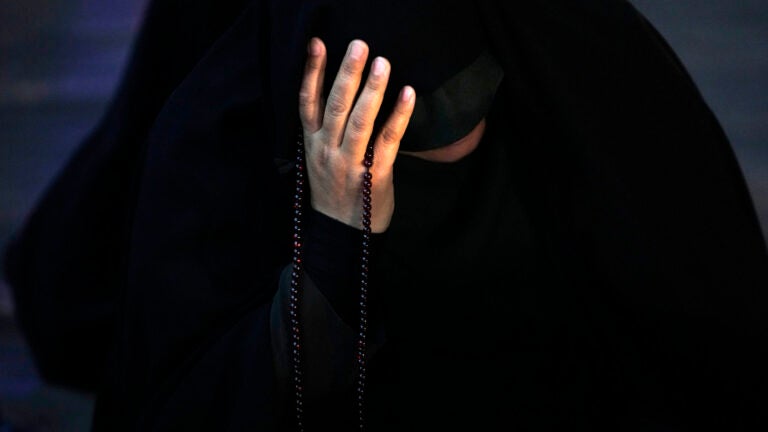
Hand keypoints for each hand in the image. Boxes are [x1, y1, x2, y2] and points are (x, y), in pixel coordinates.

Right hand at [299, 38, 415, 232]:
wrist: (342, 234)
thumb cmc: (335, 189)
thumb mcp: (319, 157)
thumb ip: (325, 129)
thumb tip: (342, 91)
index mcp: (312, 143)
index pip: (307, 102)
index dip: (312, 72)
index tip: (317, 43)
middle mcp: (326, 149)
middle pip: (334, 106)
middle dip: (346, 73)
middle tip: (359, 45)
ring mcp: (349, 163)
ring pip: (359, 120)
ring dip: (372, 89)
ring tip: (382, 62)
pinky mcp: (374, 174)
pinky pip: (387, 140)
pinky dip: (398, 115)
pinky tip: (408, 93)